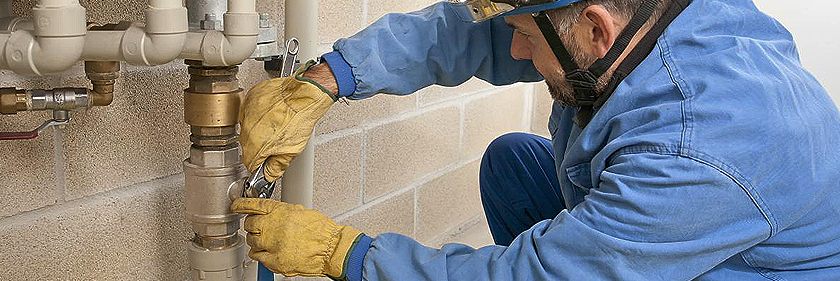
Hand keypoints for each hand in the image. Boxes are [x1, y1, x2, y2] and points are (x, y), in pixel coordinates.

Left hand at [231, 198, 362, 277]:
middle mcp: (272, 226)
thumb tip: (272, 214)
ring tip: (267, 241)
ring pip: (251, 242)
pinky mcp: (274, 260)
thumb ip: (282, 212)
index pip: (253, 205)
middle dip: (252, 226)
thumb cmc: (321, 230)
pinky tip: (268, 252)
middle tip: (259, 227)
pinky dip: (261, 254)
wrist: (331, 248)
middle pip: (249, 225)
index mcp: (279, 211)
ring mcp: (271, 244)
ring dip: (256, 241)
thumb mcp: (300, 211)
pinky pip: (258, 257)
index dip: (242, 205)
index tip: (237, 206)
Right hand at [239, 60, 335, 181]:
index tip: (265, 162)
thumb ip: (277, 166)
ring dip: (258, 130)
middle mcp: (248, 129)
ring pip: (247, 127)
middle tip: (274, 142)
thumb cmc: (300, 119)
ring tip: (275, 126)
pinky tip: (271, 114)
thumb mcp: (292, 150)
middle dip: (259, 146)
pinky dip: (258, 114)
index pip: (249, 163)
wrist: (305, 95)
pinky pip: (250, 111)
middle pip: (247, 145)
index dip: (259, 164)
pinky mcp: (251, 99)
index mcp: (256, 145)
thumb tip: (269, 175)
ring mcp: (248, 112)